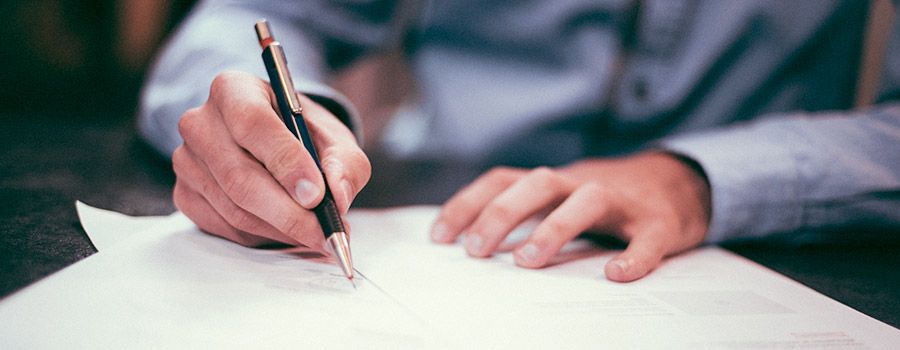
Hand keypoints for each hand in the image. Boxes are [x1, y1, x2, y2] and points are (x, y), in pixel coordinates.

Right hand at [172, 71, 370, 249]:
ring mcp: (187, 160)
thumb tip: (338, 196)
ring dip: (281, 229)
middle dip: (288, 212)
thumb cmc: (303, 135)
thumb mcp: (334, 138)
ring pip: (234, 208)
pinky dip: (263, 236)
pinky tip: (287, 230)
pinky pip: (225, 227)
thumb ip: (345, 163)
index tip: (316, 195)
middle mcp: (200, 122)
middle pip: (239, 176)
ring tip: (316, 234)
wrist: (275, 143)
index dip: (286, 162)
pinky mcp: (185, 194)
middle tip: (324, 232)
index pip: (252, 123)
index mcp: (234, 89)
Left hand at [429, 152, 710, 281]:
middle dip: (502, 213)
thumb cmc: (607, 199)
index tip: (439, 237)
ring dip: (554, 228)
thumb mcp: (560, 198)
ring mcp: (622, 201)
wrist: (679, 182)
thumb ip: (526, 214)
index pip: (503, 180)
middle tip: (475, 251)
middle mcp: (582, 183)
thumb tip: (472, 244)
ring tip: (527, 262)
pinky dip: (634, 256)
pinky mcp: (659, 223)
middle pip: (538, 183)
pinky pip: (647, 238)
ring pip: (587, 200)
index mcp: (554, 182)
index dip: (468, 204)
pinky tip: (617, 275)